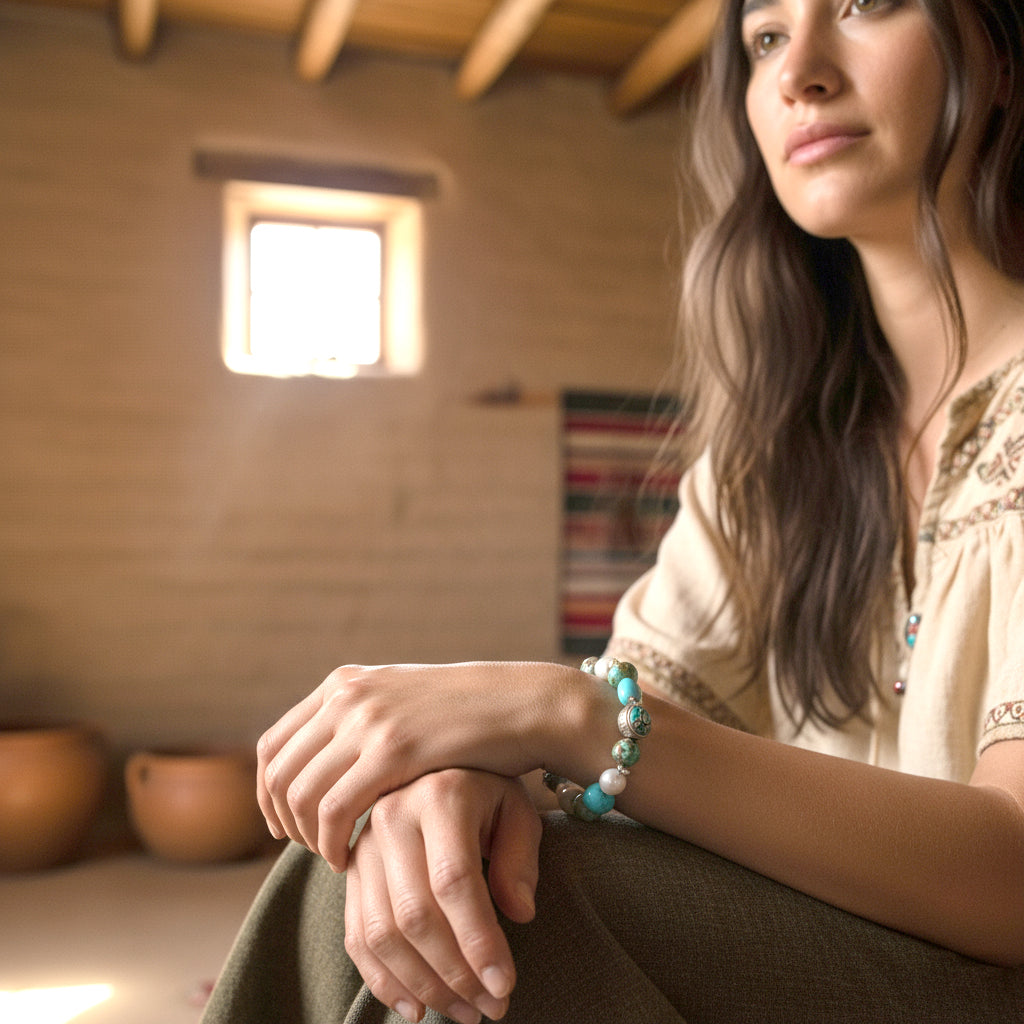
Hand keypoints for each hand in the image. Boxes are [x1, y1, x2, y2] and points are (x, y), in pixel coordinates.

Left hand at [257, 660, 590, 867]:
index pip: (273, 744)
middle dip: (283, 821)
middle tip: (307, 851)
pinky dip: (330, 842)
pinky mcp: (393, 749)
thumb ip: (362, 719)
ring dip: (306, 837)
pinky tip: (347, 859)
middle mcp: (347, 696)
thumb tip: (326, 753)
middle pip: (278, 772)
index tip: (284, 827)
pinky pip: (334, 809)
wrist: (521, 703)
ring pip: (300, 794)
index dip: (267, 794)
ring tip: (333, 857)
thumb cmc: (467, 714)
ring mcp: (368, 719)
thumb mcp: (402, 701)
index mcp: (344, 683)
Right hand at [344, 769, 540, 1023]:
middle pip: (414, 913)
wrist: (439, 768)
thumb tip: (519, 914)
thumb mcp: (517, 811)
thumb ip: (521, 858)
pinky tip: (417, 1009)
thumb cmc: (487, 795)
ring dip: (424, 986)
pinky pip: (357, 937)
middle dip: (455, 974)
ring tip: (466, 1012)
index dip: (478, 940)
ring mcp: (363, 845)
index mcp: (440, 795)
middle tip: (491, 1008)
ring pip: (383, 933)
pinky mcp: (350, 871)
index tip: (506, 985)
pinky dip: (385, 981)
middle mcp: (392, 816)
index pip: (454, 880)